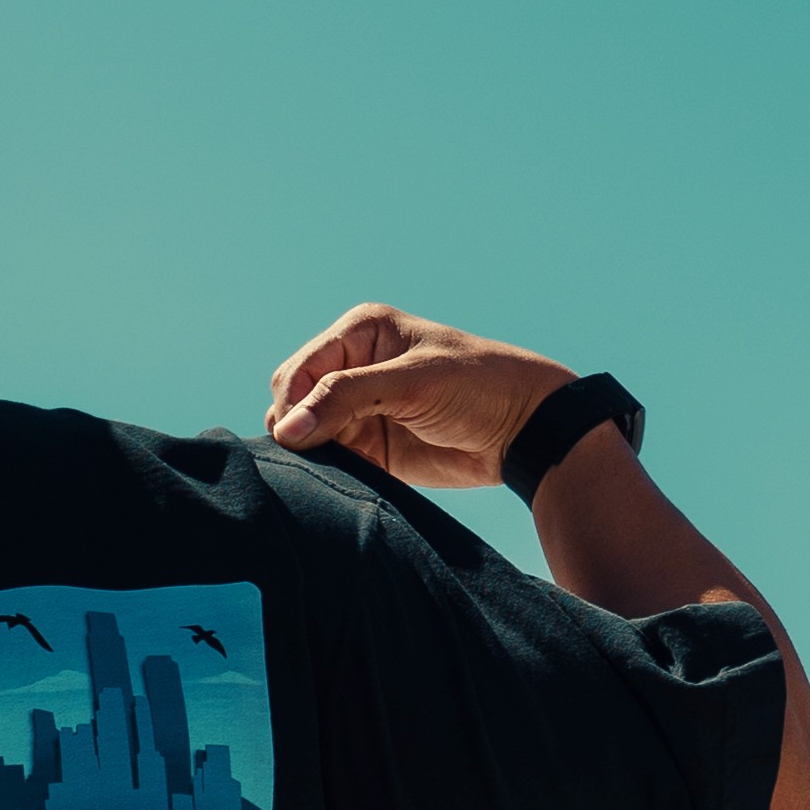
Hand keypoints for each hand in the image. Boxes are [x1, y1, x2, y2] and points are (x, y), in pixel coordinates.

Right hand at [265, 304, 569, 498]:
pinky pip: (329, 460)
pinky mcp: (368, 446)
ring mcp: (358, 409)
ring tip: (333, 465)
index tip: (298, 438)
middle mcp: (353, 367)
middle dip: (296, 427)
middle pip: (293, 401)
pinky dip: (327, 470)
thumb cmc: (477, 386)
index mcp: (360, 333)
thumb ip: (345, 399)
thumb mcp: (411, 383)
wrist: (523, 430)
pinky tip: (342, 476)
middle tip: (317, 454)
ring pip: (305, 434)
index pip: (299, 371)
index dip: (292, 404)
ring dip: (310, 452)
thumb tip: (287, 430)